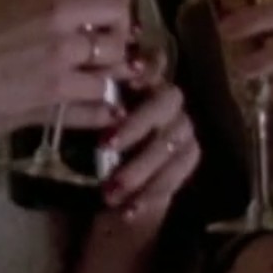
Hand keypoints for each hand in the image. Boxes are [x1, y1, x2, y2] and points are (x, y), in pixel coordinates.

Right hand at [0, 0, 134, 151]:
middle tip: (108, 39)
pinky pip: (101, 88)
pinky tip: (94, 95)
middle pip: (119, 10)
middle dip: (120, 27)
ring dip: (112, 62)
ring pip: (115, 51)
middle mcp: (57, 10)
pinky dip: (103, 94)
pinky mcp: (56, 86)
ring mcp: (59, 49)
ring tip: (97, 68)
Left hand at [95, 79, 198, 226]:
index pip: (153, 63)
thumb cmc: (93, 148)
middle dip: (135, 124)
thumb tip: (82, 85)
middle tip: (104, 145)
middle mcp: (169, 100)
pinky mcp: (190, 155)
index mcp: (142, 82)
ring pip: (170, 142)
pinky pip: (177, 172)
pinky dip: (150, 191)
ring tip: (110, 191)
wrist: (112, 194)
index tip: (125, 83)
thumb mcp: (84, 125)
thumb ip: (91, 104)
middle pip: (166, 101)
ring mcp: (183, 127)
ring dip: (139, 167)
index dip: (144, 70)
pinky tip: (128, 208)